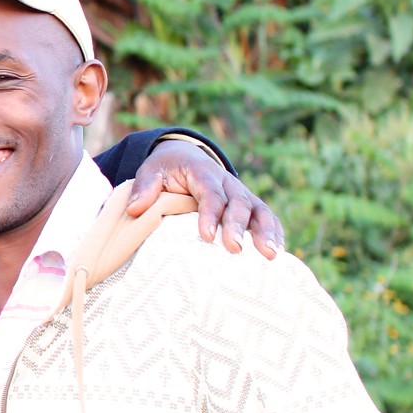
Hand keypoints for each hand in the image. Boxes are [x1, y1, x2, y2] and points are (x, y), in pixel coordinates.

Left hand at [127, 139, 283, 257]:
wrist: (186, 157)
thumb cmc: (167, 170)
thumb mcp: (151, 171)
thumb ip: (144, 187)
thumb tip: (134, 210)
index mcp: (203, 173)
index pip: (210, 193)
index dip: (210, 213)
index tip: (206, 235)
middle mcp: (228, 183)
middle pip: (238, 203)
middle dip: (237, 226)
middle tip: (234, 249)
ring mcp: (242, 194)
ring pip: (259, 210)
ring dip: (265, 232)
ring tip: (269, 255)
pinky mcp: (251, 205)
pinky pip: (267, 217)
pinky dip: (275, 232)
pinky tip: (278, 252)